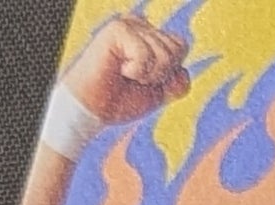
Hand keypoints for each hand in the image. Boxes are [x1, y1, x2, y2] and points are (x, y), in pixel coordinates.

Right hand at [60, 11, 189, 125]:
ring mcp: (128, 23)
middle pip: (177, 49)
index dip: (168, 73)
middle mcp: (139, 24)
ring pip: (165, 54)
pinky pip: (146, 55)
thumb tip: (183, 71)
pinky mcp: (117, 29)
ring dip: (148, 75)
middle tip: (134, 79)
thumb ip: (176, 82)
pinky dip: (137, 72)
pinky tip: (119, 69)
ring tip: (126, 74)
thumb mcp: (157, 93)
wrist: (92, 110)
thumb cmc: (119, 100)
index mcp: (148, 34)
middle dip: (161, 75)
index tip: (144, 80)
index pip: (180, 47)